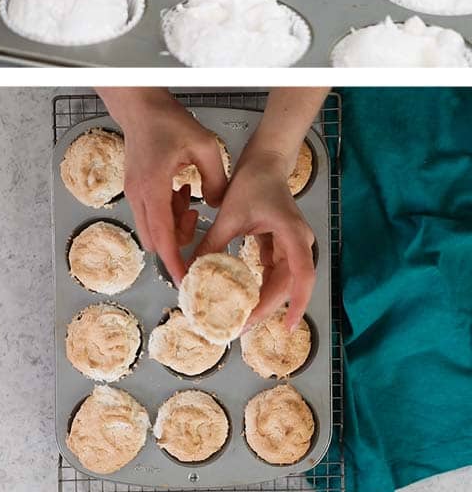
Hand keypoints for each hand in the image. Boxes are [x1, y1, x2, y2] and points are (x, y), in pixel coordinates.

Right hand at [101, 89, 228, 285]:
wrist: (140, 107)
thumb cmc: (169, 122)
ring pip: (152, 228)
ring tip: (190, 200)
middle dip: (177, 241)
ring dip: (173, 224)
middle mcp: (138, 195)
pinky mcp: (134, 188)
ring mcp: (132, 193)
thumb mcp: (205, 146)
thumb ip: (217, 180)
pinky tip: (181, 191)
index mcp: (153, 188)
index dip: (175, 263)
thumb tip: (219, 206)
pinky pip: (150, 214)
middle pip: (154, 240)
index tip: (187, 281)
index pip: (163, 238)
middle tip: (196, 220)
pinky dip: (167, 212)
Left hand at [194, 149, 316, 331]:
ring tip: (239, 319)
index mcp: (293, 236)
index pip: (301, 277)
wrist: (264, 162)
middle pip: (289, 286)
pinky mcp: (281, 246)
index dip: (297, 304)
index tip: (287, 328)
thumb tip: (191, 271)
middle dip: (267, 309)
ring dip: (262, 300)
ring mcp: (292, 246)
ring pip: (281, 282)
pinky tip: (240, 298)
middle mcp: (299, 244)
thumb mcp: (228, 215)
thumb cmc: (252, 183)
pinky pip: (272, 272)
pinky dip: (258, 285)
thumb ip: (212, 244)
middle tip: (242, 329)